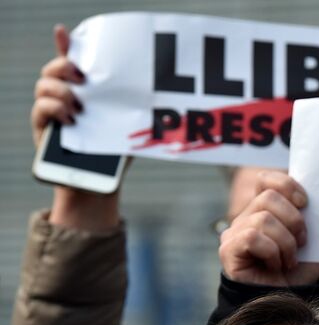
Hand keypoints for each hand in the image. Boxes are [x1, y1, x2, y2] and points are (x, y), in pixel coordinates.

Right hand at [34, 24, 122, 229]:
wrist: (100, 184)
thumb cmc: (117, 152)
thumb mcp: (129, 128)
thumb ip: (135, 111)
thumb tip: (162, 100)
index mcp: (85, 91)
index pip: (73, 61)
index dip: (66, 44)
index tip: (64, 31)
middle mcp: (64, 95)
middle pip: (54, 68)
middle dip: (65, 66)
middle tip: (84, 77)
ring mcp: (51, 110)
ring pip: (44, 85)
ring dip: (61, 90)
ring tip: (78, 106)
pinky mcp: (43, 127)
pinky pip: (40, 108)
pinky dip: (53, 108)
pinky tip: (69, 117)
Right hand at [219, 170, 318, 286]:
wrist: (291, 303)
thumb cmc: (300, 272)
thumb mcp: (308, 238)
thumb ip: (304, 216)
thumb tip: (309, 197)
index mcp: (263, 211)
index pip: (266, 179)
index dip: (286, 184)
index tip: (305, 203)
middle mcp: (245, 219)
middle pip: (268, 197)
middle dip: (294, 220)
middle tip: (302, 243)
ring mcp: (233, 234)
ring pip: (263, 218)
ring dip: (286, 242)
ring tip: (289, 261)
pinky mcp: (228, 251)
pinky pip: (252, 237)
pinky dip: (272, 252)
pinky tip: (275, 267)